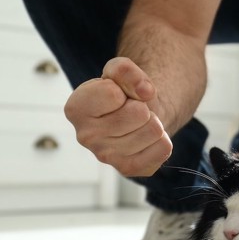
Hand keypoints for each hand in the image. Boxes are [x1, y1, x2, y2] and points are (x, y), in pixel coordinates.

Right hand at [64, 57, 172, 176]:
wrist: (137, 116)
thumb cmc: (123, 93)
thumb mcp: (119, 71)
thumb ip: (126, 70)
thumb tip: (145, 91)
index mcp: (75, 109)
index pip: (113, 94)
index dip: (124, 88)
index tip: (118, 95)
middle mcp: (85, 136)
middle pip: (138, 113)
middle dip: (141, 106)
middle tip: (132, 110)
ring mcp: (107, 157)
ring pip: (153, 130)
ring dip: (153, 121)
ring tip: (139, 123)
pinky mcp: (129, 169)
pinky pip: (163, 148)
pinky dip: (162, 139)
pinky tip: (147, 138)